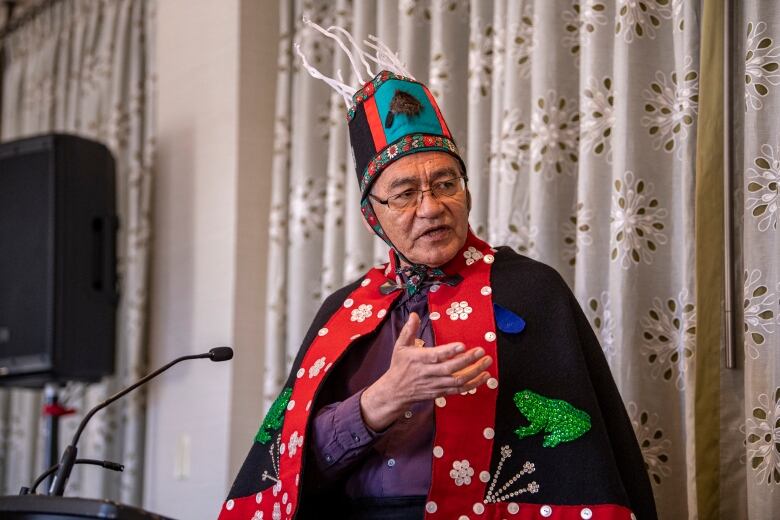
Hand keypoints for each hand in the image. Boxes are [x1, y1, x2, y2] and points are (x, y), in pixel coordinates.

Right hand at [360, 312, 492, 431]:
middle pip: (451, 368)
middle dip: (468, 360)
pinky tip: (483, 377)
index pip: (436, 355)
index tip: (462, 345)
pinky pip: (459, 390)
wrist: (396, 391)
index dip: (449, 351)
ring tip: (487, 363)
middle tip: (481, 352)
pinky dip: (473, 384)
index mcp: (419, 359)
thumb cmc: (400, 366)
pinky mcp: (441, 392)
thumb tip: (414, 315)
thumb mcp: (400, 346)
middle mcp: (428, 373)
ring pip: (458, 380)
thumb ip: (409, 330)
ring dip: (474, 372)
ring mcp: (436, 384)